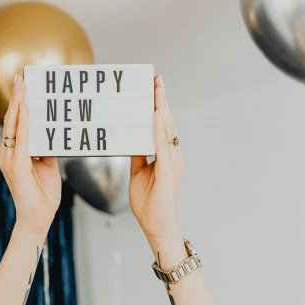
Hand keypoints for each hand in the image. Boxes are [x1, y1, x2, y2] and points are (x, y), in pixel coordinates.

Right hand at [0, 75, 61, 235]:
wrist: (38, 219)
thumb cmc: (43, 195)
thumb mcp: (48, 165)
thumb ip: (46, 149)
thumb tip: (52, 133)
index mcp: (15, 153)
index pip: (16, 123)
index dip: (19, 104)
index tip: (24, 86)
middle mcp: (9, 153)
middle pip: (11, 120)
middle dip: (16, 97)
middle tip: (21, 77)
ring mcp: (10, 159)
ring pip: (12, 125)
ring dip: (17, 103)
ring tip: (22, 86)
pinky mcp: (15, 165)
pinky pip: (19, 139)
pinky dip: (22, 122)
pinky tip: (25, 108)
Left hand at [129, 76, 185, 242]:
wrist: (155, 225)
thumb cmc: (148, 201)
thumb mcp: (138, 171)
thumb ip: (138, 153)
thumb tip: (131, 137)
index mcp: (167, 154)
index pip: (163, 124)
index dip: (159, 104)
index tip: (154, 86)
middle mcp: (174, 155)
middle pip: (167, 121)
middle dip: (161, 99)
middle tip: (156, 79)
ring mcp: (174, 161)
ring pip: (167, 129)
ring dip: (161, 108)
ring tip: (156, 90)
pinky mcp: (170, 170)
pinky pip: (163, 144)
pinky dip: (159, 128)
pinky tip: (156, 114)